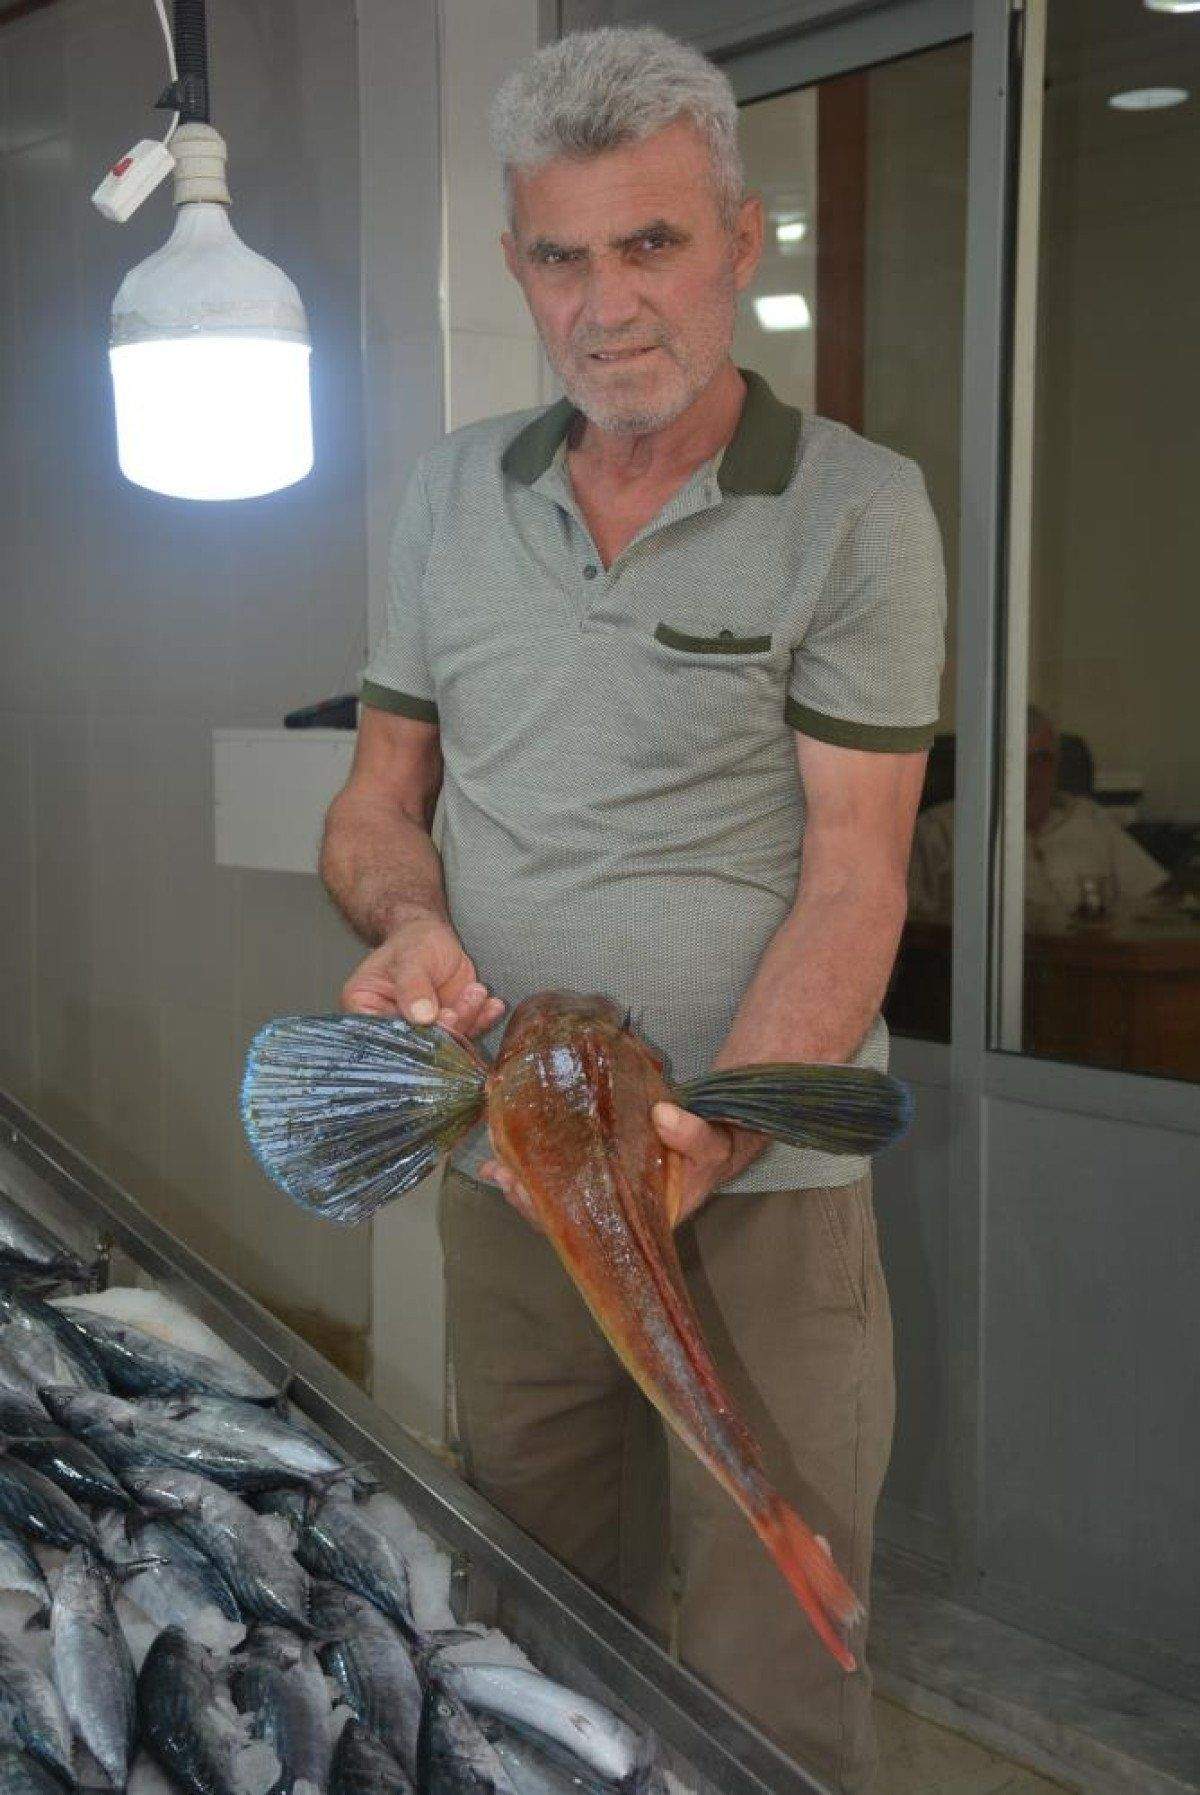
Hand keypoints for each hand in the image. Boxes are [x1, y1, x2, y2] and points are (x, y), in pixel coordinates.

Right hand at [341, 914, 505, 1038]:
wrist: (433, 936)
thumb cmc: (411, 943)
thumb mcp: (410, 957)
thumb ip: (413, 985)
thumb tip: (422, 1016)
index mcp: (364, 1010)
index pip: (383, 1035)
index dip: (409, 1034)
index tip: (430, 1019)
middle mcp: (391, 1027)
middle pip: (417, 1044)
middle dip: (443, 1029)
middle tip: (456, 1009)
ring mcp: (423, 1030)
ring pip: (447, 1040)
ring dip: (466, 1019)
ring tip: (476, 991)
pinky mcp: (449, 1027)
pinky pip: (469, 1031)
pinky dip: (483, 1019)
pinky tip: (493, 1005)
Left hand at [480, 1105, 763, 1233]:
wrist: (714, 1139)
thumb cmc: (710, 1150)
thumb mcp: (711, 1143)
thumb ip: (693, 1134)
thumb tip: (663, 1116)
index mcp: (637, 1219)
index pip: (586, 1229)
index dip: (550, 1213)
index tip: (523, 1189)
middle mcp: (615, 1214)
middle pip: (562, 1218)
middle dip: (527, 1198)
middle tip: (501, 1173)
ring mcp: (604, 1195)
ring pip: (556, 1200)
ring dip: (523, 1183)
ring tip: (494, 1164)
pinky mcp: (598, 1174)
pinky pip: (561, 1177)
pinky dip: (532, 1167)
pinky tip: (504, 1156)